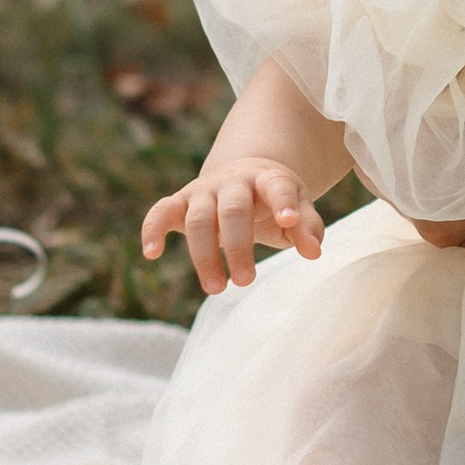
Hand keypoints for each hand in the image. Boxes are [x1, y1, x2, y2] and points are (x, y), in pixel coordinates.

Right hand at [142, 160, 325, 295]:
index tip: (289, 221)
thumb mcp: (297, 208)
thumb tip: (313, 252)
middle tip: (247, 281)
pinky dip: (153, 229)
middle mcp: (233, 181)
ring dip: (204, 255)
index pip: (276, 187)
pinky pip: (161, 211)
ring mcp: (204, 190)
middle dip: (238, 246)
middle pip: (232, 210)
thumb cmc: (274, 200)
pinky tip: (151, 253)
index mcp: (267, 178)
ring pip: (199, 218)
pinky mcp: (181, 201)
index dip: (282, 202)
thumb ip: (307, 226)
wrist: (244, 175)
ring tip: (216, 289)